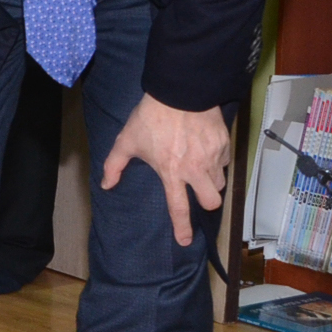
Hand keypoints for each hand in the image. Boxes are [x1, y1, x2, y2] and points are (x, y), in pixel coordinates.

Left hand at [99, 95, 228, 247]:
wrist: (179, 91)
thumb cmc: (151, 116)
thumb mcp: (127, 140)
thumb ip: (114, 165)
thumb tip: (106, 185)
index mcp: (171, 172)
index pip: (179, 208)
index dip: (182, 227)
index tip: (185, 240)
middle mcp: (195, 169)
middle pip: (212, 202)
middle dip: (207, 202)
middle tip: (198, 194)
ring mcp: (212, 156)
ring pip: (220, 181)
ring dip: (212, 181)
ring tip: (200, 170)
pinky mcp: (224, 143)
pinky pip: (225, 161)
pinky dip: (217, 161)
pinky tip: (206, 152)